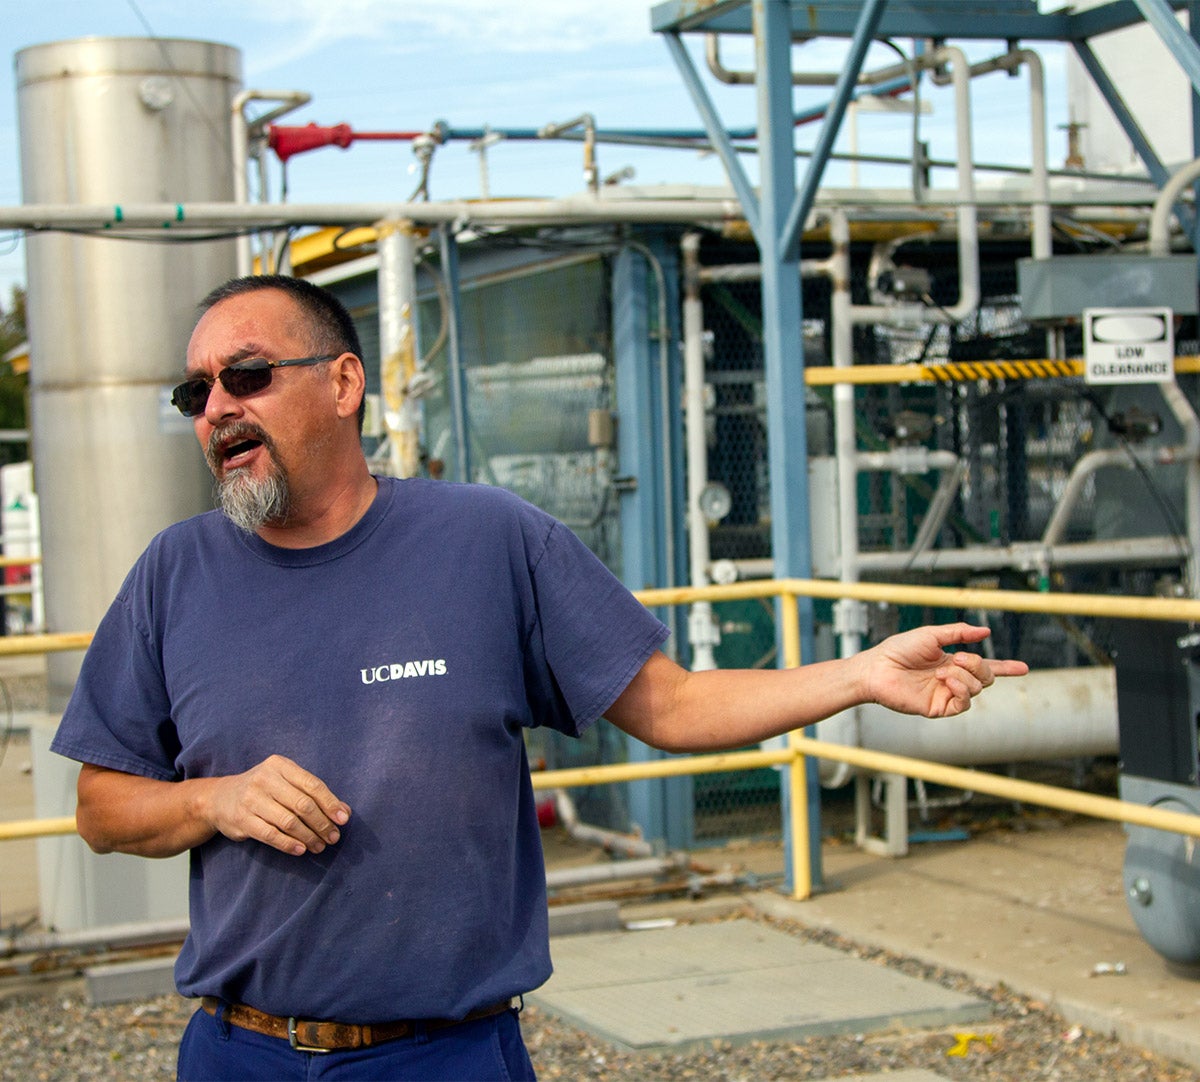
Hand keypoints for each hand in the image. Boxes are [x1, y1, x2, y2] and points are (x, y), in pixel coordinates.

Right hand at [203, 754, 350, 855]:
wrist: (219, 798)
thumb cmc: (264, 790)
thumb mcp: (285, 782)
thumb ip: (312, 793)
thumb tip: (344, 813)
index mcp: (279, 765)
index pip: (312, 785)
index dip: (330, 803)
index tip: (343, 819)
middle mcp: (264, 779)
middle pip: (302, 804)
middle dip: (322, 824)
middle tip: (333, 837)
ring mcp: (251, 799)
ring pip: (288, 822)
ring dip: (308, 837)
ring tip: (320, 846)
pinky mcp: (242, 820)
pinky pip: (271, 835)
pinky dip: (289, 844)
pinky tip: (301, 850)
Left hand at [858, 623, 1027, 717]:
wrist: (878, 668)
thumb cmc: (898, 650)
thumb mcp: (931, 635)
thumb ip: (958, 633)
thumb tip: (986, 631)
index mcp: (952, 662)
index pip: (984, 667)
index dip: (1005, 668)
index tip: (1024, 668)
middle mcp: (952, 679)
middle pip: (986, 677)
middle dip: (980, 665)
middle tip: (959, 658)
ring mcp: (947, 694)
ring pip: (977, 688)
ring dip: (964, 676)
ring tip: (941, 671)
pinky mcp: (939, 708)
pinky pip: (964, 703)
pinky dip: (961, 689)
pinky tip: (946, 680)